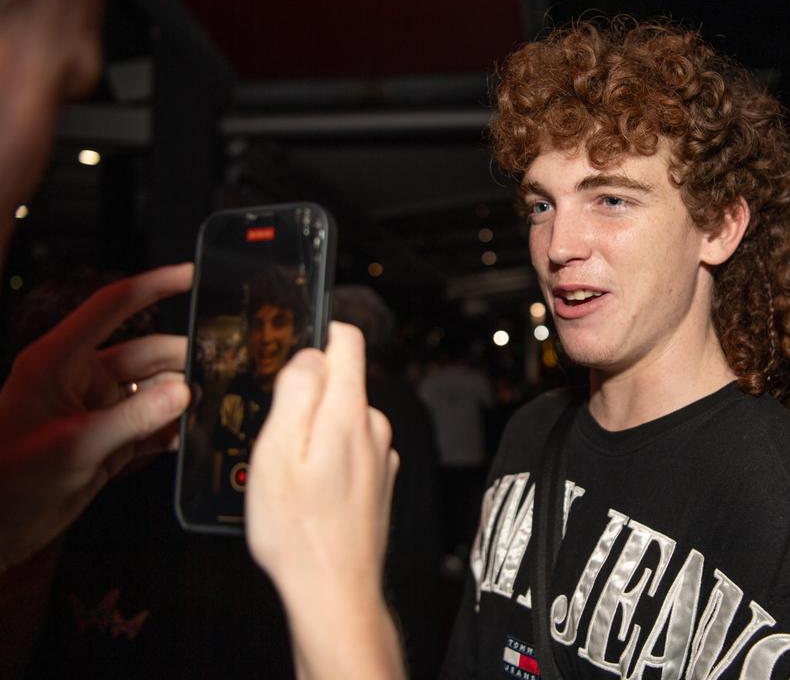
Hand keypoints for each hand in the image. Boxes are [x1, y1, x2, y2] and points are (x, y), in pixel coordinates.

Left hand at [0, 264, 192, 570]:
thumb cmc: (9, 482)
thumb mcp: (71, 448)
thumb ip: (131, 419)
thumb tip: (184, 393)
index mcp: (59, 361)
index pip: (112, 306)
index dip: (154, 286)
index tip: (193, 274)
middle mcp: (82, 378)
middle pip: (148, 352)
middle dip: (185, 357)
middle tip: (227, 364)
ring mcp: (98, 410)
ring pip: (156, 391)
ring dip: (185, 398)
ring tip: (221, 402)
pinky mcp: (110, 442)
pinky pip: (153, 426)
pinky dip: (175, 430)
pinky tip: (197, 437)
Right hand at [246, 322, 402, 679]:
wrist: (334, 590)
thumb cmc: (299, 530)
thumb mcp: (277, 452)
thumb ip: (296, 393)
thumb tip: (311, 354)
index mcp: (348, 412)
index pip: (348, 339)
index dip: (318, 333)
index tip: (290, 350)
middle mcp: (374, 427)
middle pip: (341, 381)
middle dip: (306, 396)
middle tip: (275, 437)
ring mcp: (381, 455)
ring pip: (342, 419)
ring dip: (315, 433)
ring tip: (289, 475)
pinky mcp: (380, 479)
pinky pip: (350, 449)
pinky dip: (328, 459)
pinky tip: (309, 492)